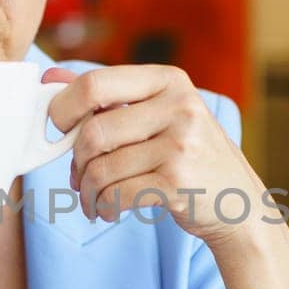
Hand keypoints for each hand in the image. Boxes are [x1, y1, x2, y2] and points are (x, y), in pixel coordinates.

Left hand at [43, 64, 269, 247]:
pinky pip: (116, 194)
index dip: (63, 108)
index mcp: (169, 80)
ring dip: (88, 191)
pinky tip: (108, 210)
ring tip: (94, 199)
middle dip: (76, 161)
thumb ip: (107, 96)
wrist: (239, 204)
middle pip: (93, 131)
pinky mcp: (178, 183)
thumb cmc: (189, 156)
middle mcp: (179, 107)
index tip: (58, 129)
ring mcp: (181, 145)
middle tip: (78, 177)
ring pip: (101, 168)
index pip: (95, 84)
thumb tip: (50, 78)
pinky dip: (103, 207)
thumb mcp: (157, 115)